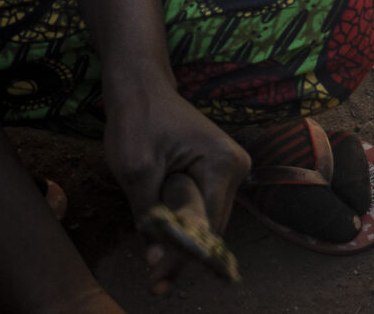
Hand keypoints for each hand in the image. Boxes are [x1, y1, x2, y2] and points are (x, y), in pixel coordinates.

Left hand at [102, 78, 247, 290]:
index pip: (208, 225)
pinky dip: (184, 225)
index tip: (157, 285)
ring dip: (185, 242)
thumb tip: (156, 259)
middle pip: (213, 226)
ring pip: (209, 219)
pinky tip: (164, 244)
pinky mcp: (217, 171)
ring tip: (157, 273)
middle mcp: (236, 167)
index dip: (184, 258)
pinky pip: (204, 207)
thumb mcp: (136, 169)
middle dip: (185, 254)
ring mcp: (230, 168)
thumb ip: (149, 214)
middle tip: (154, 285)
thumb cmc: (139, 121)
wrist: (142, 88)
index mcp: (224, 163)